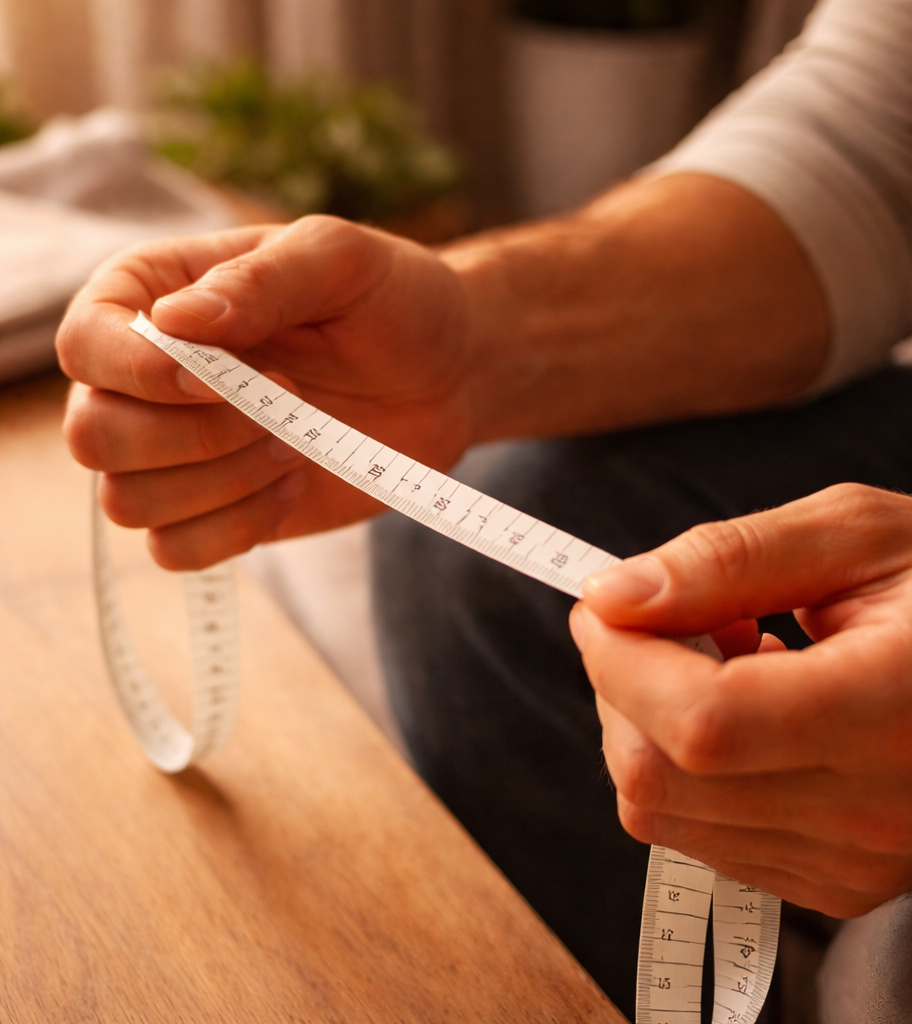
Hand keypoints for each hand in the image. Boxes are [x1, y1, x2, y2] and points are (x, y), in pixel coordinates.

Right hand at [60, 217, 473, 568]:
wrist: (448, 377)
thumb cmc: (392, 302)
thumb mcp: (340, 260)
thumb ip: (262, 280)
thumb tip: (172, 323)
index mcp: (152, 297)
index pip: (85, 345)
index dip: (142, 373)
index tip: (228, 378)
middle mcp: (145, 380)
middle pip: (94, 436)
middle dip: (195, 435)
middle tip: (286, 403)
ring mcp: (175, 453)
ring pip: (129, 502)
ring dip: (224, 481)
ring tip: (296, 441)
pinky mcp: (214, 510)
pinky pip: (175, 550)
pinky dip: (237, 526)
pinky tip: (291, 483)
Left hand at [570, 483, 911, 916]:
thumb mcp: (861, 530)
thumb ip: (728, 559)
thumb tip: (613, 596)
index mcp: (898, 711)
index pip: (701, 722)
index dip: (620, 659)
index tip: (605, 602)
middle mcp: (877, 814)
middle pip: (662, 778)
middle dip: (619, 685)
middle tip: (662, 616)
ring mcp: (857, 865)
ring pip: (664, 812)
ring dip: (648, 722)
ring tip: (719, 656)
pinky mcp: (837, 883)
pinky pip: (700, 833)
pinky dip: (685, 765)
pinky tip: (741, 707)